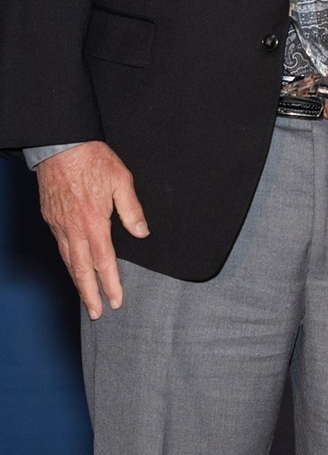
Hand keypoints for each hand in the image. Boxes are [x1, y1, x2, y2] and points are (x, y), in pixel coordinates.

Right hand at [37, 142, 148, 320]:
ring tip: (86, 298)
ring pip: (68, 261)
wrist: (61, 147)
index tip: (116, 301)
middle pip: (81, 270)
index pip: (104, 261)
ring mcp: (59, 225)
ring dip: (77, 282)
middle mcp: (74, 228)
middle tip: (97, 313)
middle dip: (89, 294)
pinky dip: (67, 263)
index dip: (110, 284)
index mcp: (94, 221)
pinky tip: (74, 268)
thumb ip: (132, 209)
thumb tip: (142, 233)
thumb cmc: (93, 160)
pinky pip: (61, 247)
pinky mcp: (51, 219)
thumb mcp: (121, 180)